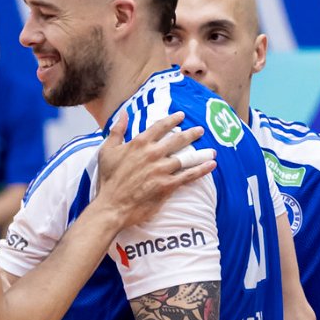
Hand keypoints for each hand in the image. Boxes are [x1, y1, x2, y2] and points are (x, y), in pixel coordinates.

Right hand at [95, 111, 215, 226]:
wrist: (112, 205)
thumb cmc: (108, 179)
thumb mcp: (107, 150)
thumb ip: (117, 130)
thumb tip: (124, 113)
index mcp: (139, 143)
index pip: (160, 126)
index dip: (172, 120)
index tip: (181, 116)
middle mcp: (153, 154)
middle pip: (178, 139)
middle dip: (192, 134)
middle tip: (201, 130)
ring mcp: (161, 169)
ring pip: (186, 157)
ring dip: (201, 152)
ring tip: (212, 150)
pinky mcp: (167, 185)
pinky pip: (188, 175)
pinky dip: (202, 170)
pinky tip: (211, 165)